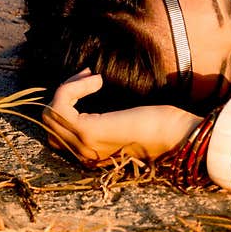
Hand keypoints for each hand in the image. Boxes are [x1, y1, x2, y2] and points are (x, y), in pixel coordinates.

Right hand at [42, 68, 199, 166]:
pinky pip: (59, 106)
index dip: (69, 102)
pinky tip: (96, 81)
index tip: (93, 81)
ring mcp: (85, 145)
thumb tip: (91, 86)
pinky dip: (72, 88)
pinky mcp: (90, 132)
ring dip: (68, 88)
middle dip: (65, 92)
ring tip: (93, 78)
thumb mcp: (128, 118)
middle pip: (49, 122)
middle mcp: (84, 154)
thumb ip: (106, 114)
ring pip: (49, 113)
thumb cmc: (163, 125)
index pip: (57, 130)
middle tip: (89, 77)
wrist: (181, 135)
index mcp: (92, 153)